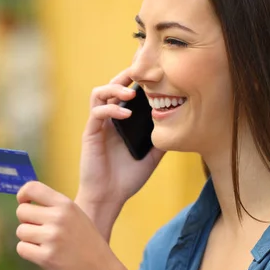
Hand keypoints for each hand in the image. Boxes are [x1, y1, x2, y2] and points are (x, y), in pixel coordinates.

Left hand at [16, 181, 138, 269]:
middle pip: (22, 211)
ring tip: (44, 244)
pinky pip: (22, 248)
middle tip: (38, 230)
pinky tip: (42, 255)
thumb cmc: (86, 243)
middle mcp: (58, 218)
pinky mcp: (46, 257)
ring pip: (20, 231)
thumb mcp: (76, 215)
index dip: (23, 195)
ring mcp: (52, 237)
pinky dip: (28, 252)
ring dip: (28, 239)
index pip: (32, 188)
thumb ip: (55, 207)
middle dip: (26, 221)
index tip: (24, 203)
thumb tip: (25, 203)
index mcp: (66, 204)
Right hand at [78, 69, 164, 210]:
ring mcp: (98, 125)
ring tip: (131, 92)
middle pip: (111, 86)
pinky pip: (97, 113)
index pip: (125, 92)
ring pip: (99, 93)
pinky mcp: (90, 133)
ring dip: (115, 88)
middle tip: (140, 72)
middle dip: (124, 75)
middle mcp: (108, 119)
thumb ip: (160, 140)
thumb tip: (179, 126)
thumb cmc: (127, 179)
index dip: (135, 80)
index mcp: (121, 121)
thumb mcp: (151, 157)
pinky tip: (125, 114)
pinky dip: (111, 109)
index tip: (151, 73)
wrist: (109, 198)